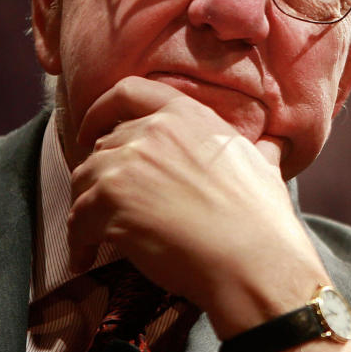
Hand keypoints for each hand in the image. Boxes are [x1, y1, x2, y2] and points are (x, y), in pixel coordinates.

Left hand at [67, 76, 329, 337]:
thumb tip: (274, 144)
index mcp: (188, 115)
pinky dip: (77, 241)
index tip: (92, 133)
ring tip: (94, 236)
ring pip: (83, 181)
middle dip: (99, 176)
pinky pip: (76, 219)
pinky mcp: (111, 202)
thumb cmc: (260, 219)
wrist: (252, 260)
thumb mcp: (263, 166)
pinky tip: (87, 257)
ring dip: (85, 209)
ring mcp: (129, 164)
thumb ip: (259, 148)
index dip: (101, 110)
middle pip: (102, 146)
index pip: (128, 91)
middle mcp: (154, 131)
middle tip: (105, 205)